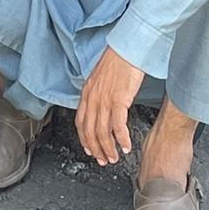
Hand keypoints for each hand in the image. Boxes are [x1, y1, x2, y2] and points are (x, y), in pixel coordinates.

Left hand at [75, 47, 144, 166]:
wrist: (127, 49)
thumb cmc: (117, 61)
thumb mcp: (100, 78)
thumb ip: (98, 94)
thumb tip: (101, 106)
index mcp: (87, 93)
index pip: (80, 122)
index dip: (84, 139)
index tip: (90, 149)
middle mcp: (92, 99)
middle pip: (90, 131)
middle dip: (96, 149)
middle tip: (103, 160)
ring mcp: (104, 100)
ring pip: (102, 132)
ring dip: (108, 148)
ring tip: (115, 157)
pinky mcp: (118, 100)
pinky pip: (117, 126)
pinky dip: (121, 139)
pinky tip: (126, 146)